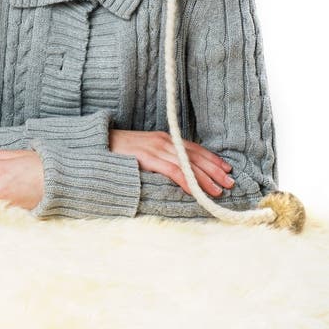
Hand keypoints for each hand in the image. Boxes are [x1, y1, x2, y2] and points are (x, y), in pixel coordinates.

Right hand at [109, 129, 234, 197]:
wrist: (97, 143)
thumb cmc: (118, 150)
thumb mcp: (143, 151)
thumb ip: (159, 157)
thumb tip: (175, 170)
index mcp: (164, 137)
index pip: (193, 148)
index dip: (211, 158)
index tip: (226, 168)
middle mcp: (163, 140)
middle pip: (195, 156)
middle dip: (214, 169)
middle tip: (231, 182)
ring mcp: (156, 148)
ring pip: (188, 164)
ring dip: (205, 178)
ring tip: (219, 190)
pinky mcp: (148, 158)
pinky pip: (173, 171)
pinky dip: (187, 181)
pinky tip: (196, 191)